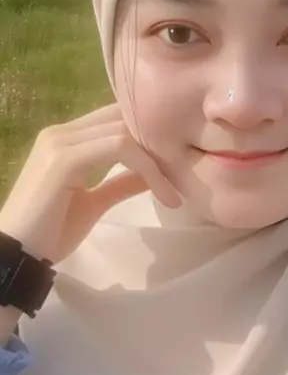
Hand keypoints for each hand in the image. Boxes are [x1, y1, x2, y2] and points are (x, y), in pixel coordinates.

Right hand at [0, 103, 180, 265]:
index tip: (175, 168)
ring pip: (125, 132)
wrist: (17, 255)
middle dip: (158, 145)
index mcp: (67, 139)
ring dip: (158, 159)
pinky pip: (119, 148)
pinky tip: (164, 193)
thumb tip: (153, 173)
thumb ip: (120, 183)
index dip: (149, 137)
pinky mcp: (64, 158)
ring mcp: (61, 141)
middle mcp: (62, 132)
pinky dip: (148, 168)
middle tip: (183, 175)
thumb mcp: (94, 203)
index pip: (117, 119)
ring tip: (175, 189)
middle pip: (124, 119)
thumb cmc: (49, 234)